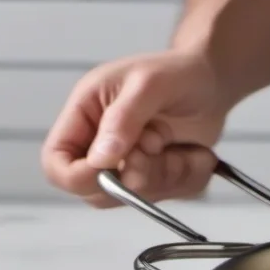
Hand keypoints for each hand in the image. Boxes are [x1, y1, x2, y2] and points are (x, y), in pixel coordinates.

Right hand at [41, 50, 227, 206]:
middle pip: (96, 192)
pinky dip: (189, 177)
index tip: (113, 168)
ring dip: (166, 174)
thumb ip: (123, 119)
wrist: (213, 80)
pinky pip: (171, 196)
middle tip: (158, 144)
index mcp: (85, 116)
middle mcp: (102, 145)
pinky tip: (193, 152)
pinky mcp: (160, 176)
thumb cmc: (177, 71)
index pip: (57, 163)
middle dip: (134, 176)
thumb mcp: (149, 84)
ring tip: (177, 142)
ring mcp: (132, 165)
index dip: (78, 177)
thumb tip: (100, 158)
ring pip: (137, 197)